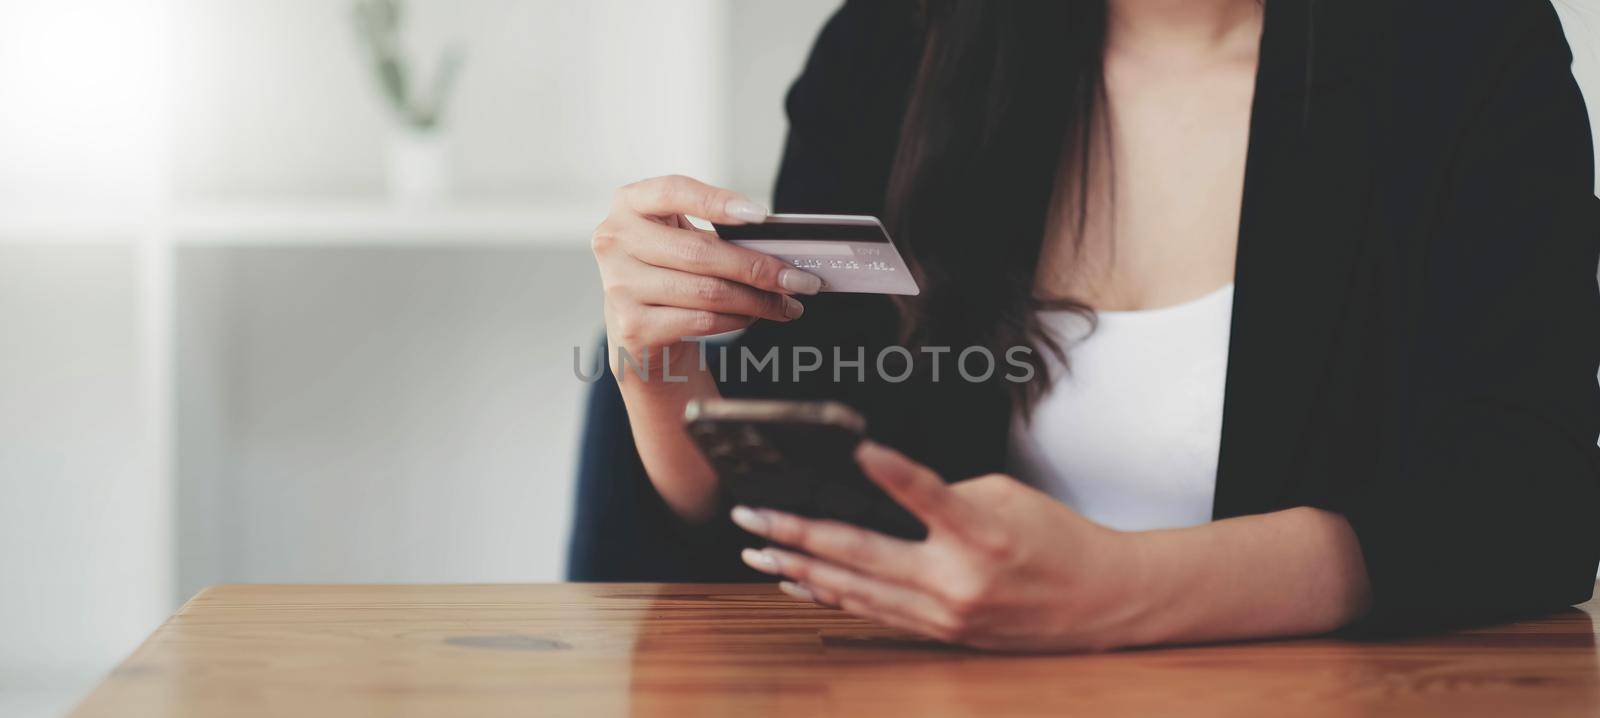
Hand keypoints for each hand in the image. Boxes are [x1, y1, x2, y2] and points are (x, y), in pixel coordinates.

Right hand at [592, 175, 822, 381]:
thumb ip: (717, 234)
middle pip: (699, 251)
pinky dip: (737, 320)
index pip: (673, 191)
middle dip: (759, 267)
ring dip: (758, 300)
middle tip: (799, 279)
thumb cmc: (670, 275)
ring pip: (707, 291)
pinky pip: (701, 320)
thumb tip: (780, 248)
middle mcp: (615, 240)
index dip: (717, 201)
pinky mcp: (632, 326)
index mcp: (630, 204)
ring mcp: (619, 285)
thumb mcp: (682, 241)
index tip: (760, 216)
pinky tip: (754, 317)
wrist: (640, 332)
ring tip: (788, 304)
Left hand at [730, 442, 1153, 651]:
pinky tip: (801, 580)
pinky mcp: (943, 633)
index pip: (926, 495)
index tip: (852, 449)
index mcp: (982, 535)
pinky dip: (833, 594)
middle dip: (799, 533)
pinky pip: (875, 612)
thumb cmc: (1058, 540)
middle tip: (753, 516)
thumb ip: (947, 495)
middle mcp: (959, 580)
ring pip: (856, 590)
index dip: (889, 471)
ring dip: (801, 568)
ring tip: (759, 551)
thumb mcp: (1008, 498)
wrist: (1103, 602)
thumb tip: (886, 494)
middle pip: (863, 555)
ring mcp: (946, 614)